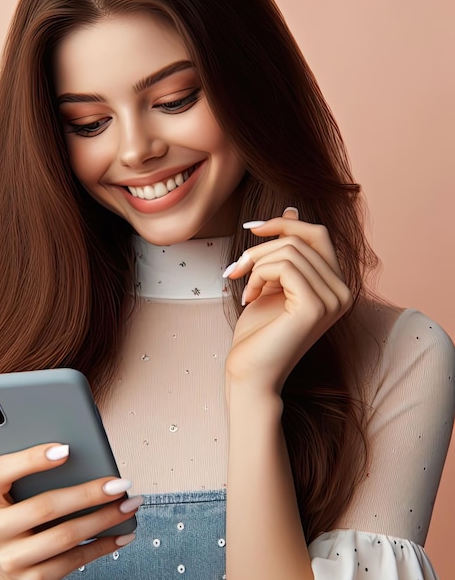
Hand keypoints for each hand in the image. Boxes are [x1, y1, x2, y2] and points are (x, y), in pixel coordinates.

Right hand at [0, 443, 139, 579]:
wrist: (6, 572)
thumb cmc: (19, 517)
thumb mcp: (15, 495)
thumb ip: (35, 476)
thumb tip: (86, 458)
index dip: (31, 459)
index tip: (66, 449)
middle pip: (44, 506)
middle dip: (88, 493)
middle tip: (118, 482)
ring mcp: (10, 560)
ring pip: (65, 535)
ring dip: (104, 518)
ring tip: (129, 504)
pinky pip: (75, 561)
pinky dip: (103, 545)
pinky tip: (122, 533)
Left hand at [223, 208, 351, 398]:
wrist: (250, 372)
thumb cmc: (258, 332)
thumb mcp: (272, 282)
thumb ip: (285, 251)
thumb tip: (292, 207)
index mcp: (335, 285)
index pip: (317, 234)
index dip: (284, 222)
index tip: (251, 227)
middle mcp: (343, 292)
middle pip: (304, 236)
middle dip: (263, 245)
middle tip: (236, 267)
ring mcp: (334, 299)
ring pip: (290, 250)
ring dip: (255, 264)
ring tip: (242, 287)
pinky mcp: (316, 307)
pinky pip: (284, 267)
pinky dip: (258, 275)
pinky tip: (248, 297)